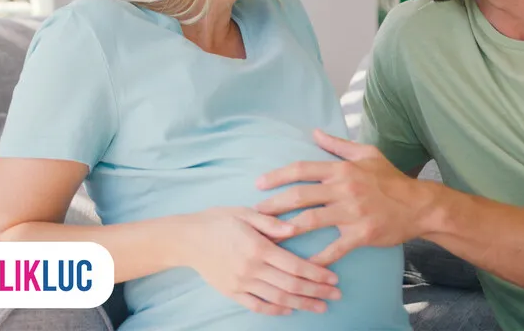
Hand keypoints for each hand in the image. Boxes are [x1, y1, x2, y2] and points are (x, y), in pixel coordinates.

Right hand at [181, 207, 341, 314]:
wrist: (187, 239)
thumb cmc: (218, 220)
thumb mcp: (245, 212)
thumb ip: (271, 222)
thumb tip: (295, 228)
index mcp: (258, 247)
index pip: (295, 265)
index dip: (317, 274)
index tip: (334, 279)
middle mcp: (251, 268)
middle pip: (291, 286)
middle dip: (317, 292)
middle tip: (336, 295)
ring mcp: (241, 283)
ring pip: (278, 299)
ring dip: (302, 304)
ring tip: (321, 306)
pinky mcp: (232, 292)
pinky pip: (257, 306)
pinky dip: (276, 310)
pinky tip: (290, 310)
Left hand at [255, 130, 432, 266]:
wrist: (419, 205)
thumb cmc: (391, 178)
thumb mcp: (367, 154)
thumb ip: (338, 145)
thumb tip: (315, 132)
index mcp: (342, 169)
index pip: (302, 169)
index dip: (278, 176)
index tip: (259, 184)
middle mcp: (344, 189)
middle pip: (300, 195)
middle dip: (273, 204)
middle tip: (255, 212)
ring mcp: (352, 213)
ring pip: (311, 221)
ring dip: (286, 229)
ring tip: (268, 236)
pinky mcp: (361, 235)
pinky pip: (334, 249)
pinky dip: (317, 259)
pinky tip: (302, 265)